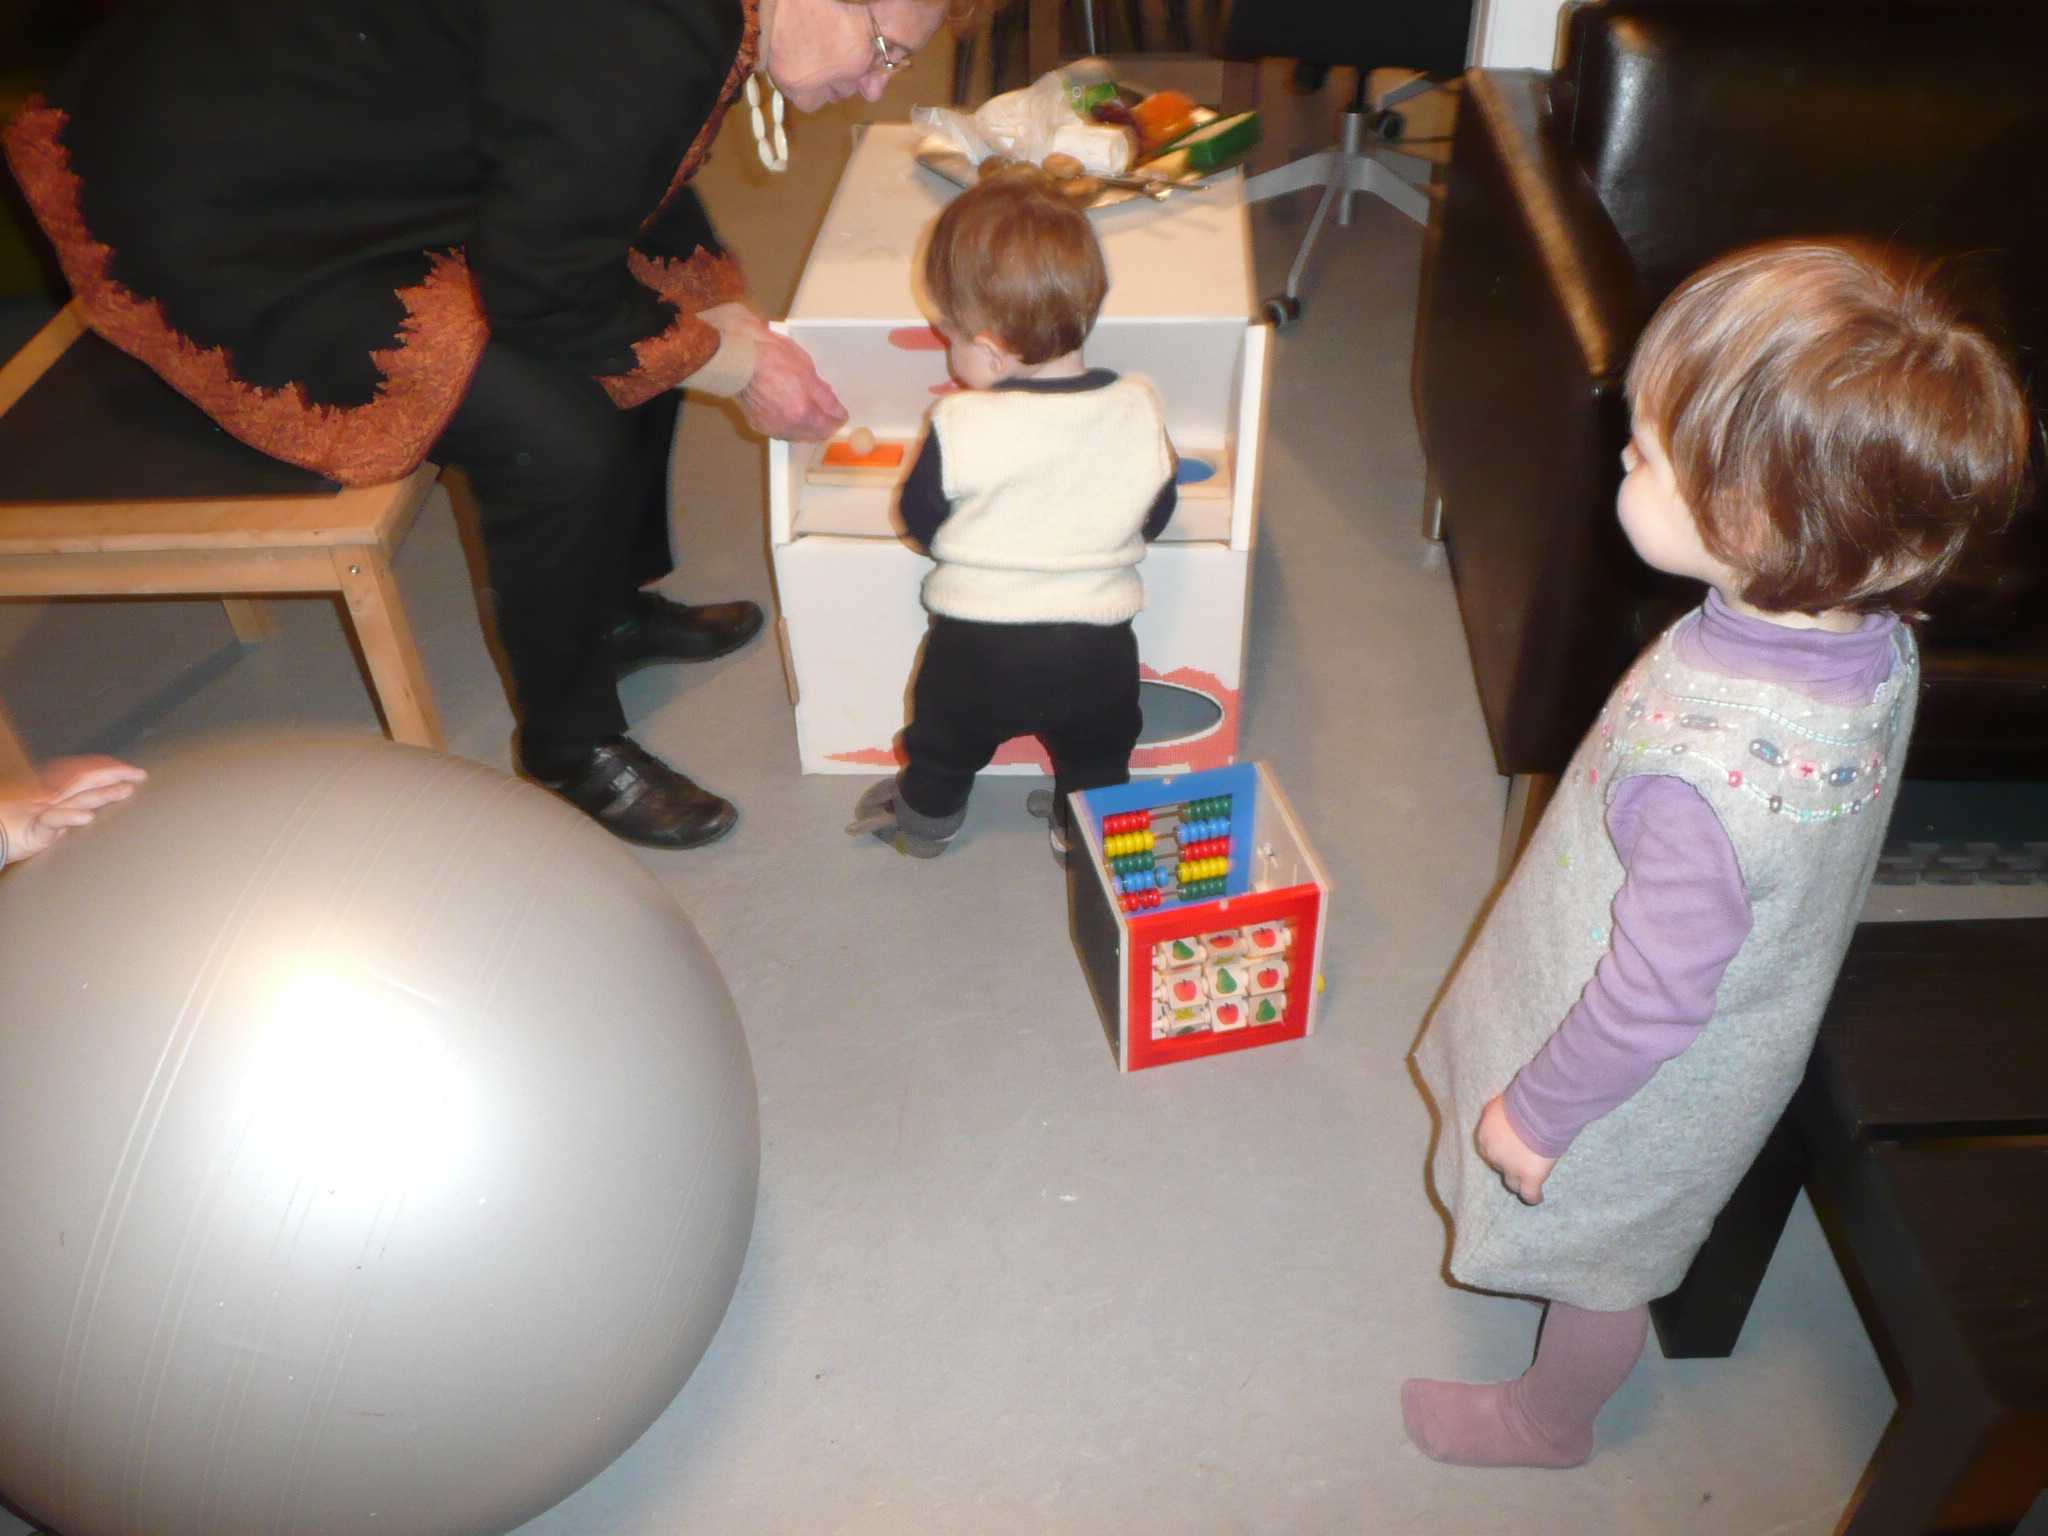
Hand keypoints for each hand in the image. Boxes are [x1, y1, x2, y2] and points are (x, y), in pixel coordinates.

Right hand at [0, 755, 145, 864]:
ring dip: (103, 793)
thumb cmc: (20, 827)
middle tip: (139, 775)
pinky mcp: (36, 829)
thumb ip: (71, 810)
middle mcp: (51, 795)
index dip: (109, 768)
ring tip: (125, 790)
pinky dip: (69, 816)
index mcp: (54, 790)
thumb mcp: (51, 817)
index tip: (133, 771)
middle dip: (114, 774)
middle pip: (85, 779)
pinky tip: (87, 817)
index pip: (85, 773)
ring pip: (76, 797)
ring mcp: (43, 810)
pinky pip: (52, 819)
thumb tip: (94, 809)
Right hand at [736, 330, 847, 441]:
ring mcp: (774, 427)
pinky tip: (790, 417)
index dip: (839, 417)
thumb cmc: (770, 356)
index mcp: (804, 410)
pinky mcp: (759, 425)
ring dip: (808, 429)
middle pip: (817, 434)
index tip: (840, 414)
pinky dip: (789, 427)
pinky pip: (781, 432)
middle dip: (825, 426)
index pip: (832, 421)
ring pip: (799, 435)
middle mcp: (790, 424)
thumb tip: (830, 403)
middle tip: (829, 418)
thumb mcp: (806, 368)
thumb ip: (821, 392)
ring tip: (810, 418)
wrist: (739, 360)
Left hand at [1476, 1094, 1556, 1205]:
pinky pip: (1529, 1194)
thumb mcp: (1501, 1104)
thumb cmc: (1521, 1101)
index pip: (1491, 1148)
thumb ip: (1499, 1114)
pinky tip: (1538, 1198)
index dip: (1502, 1148)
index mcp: (1484, 1135)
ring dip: (1518, 1182)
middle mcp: (1493, 1154)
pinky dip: (1533, 1197)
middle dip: (1509, 1163)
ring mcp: (1510, 1168)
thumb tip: (1503, 1115)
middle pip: (1499, 1166)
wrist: (1536, 1110)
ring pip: (1512, 1182)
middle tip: (1523, 1158)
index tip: (1512, 1146)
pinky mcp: (1529, 1177)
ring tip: (1527, 1182)